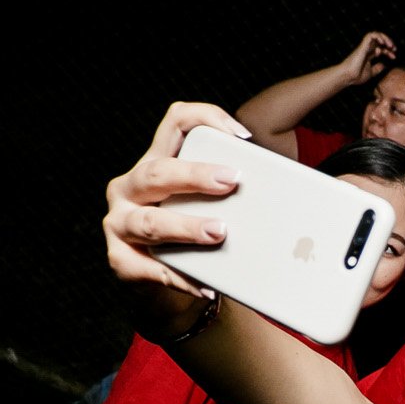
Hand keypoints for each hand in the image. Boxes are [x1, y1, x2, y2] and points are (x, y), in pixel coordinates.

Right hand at [102, 102, 252, 301]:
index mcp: (156, 162)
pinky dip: (182, 278)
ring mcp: (119, 223)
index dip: (205, 118)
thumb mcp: (208, 204)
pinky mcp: (120, 260)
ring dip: (186, 227)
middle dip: (194, 175)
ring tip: (220, 233)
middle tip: (232, 180)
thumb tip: (285, 195)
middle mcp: (130, 187)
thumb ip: (232, 193)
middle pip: (158, 172)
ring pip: (149, 222)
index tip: (242, 136)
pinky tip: (207, 285)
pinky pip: (151, 269)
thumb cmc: (193, 234)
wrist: (166, 282)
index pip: (175, 123)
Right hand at [338, 31, 397, 86]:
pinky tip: (383, 43)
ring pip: (375, 35)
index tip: (394, 57)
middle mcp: (367, 49)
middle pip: (379, 40)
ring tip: (389, 45)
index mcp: (368, 55)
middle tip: (394, 49)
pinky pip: (370, 35)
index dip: (389, 51)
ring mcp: (364, 47)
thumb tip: (384, 65)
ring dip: (384, 38)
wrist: (348, 77)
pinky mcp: (363, 46)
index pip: (380, 48)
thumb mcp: (371, 73)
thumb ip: (377, 69)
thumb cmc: (356, 76)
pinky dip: (378, 37)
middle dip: (389, 42)